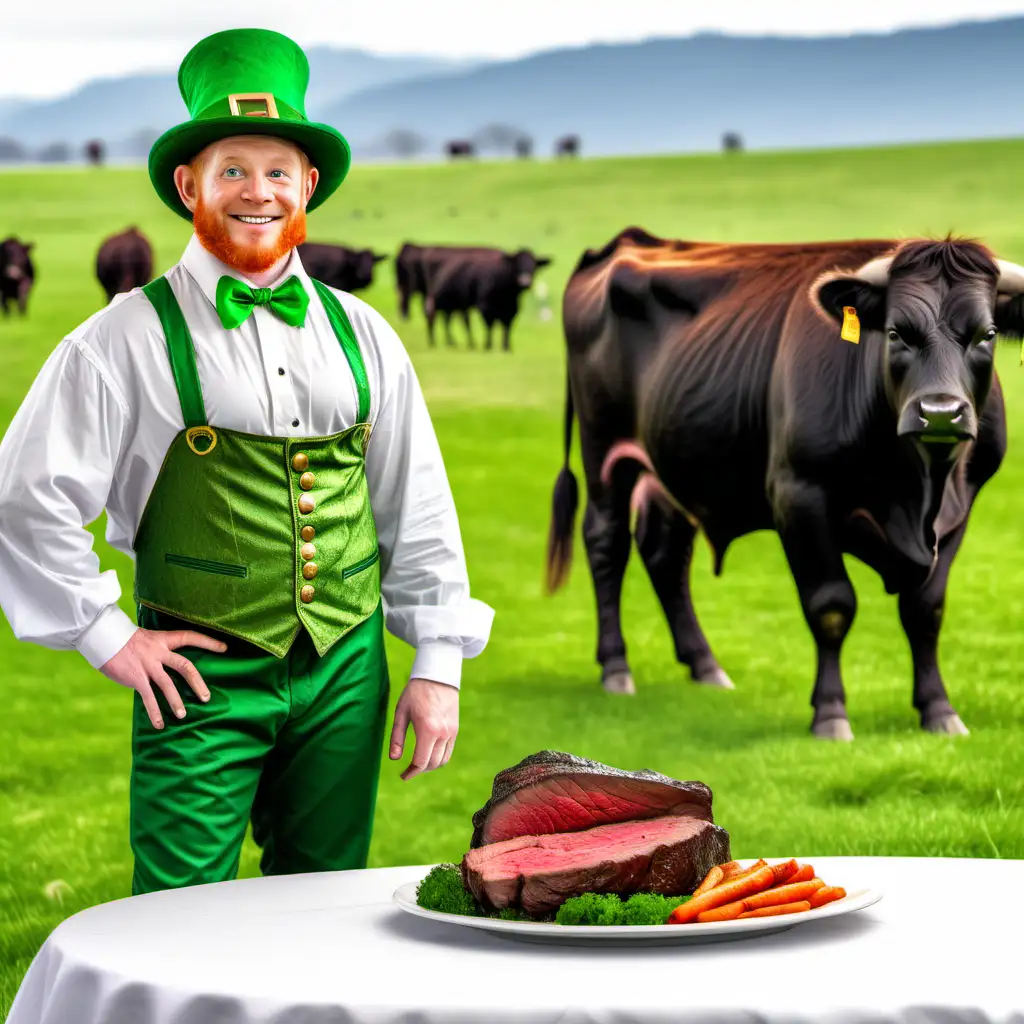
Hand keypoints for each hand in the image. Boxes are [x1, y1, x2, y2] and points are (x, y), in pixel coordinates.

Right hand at [99, 628, 227, 728]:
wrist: (101, 636)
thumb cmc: (123, 640)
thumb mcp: (146, 639)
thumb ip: (157, 651)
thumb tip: (166, 665)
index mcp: (163, 639)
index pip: (190, 637)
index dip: (208, 642)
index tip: (224, 648)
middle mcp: (158, 652)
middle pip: (185, 666)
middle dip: (197, 682)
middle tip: (206, 698)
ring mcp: (147, 665)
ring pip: (167, 684)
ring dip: (176, 701)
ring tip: (182, 715)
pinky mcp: (135, 677)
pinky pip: (148, 697)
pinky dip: (154, 711)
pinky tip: (159, 725)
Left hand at [389, 677, 458, 780]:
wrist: (438, 676)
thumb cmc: (415, 693)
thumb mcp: (401, 713)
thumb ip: (397, 737)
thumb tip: (394, 759)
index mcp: (427, 730)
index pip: (421, 762)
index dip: (411, 772)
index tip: (403, 776)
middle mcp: (442, 733)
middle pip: (432, 764)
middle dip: (419, 770)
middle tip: (408, 771)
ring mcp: (451, 732)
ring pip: (443, 760)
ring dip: (430, 765)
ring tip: (418, 763)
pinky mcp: (455, 729)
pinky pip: (448, 751)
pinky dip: (439, 757)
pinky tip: (428, 753)